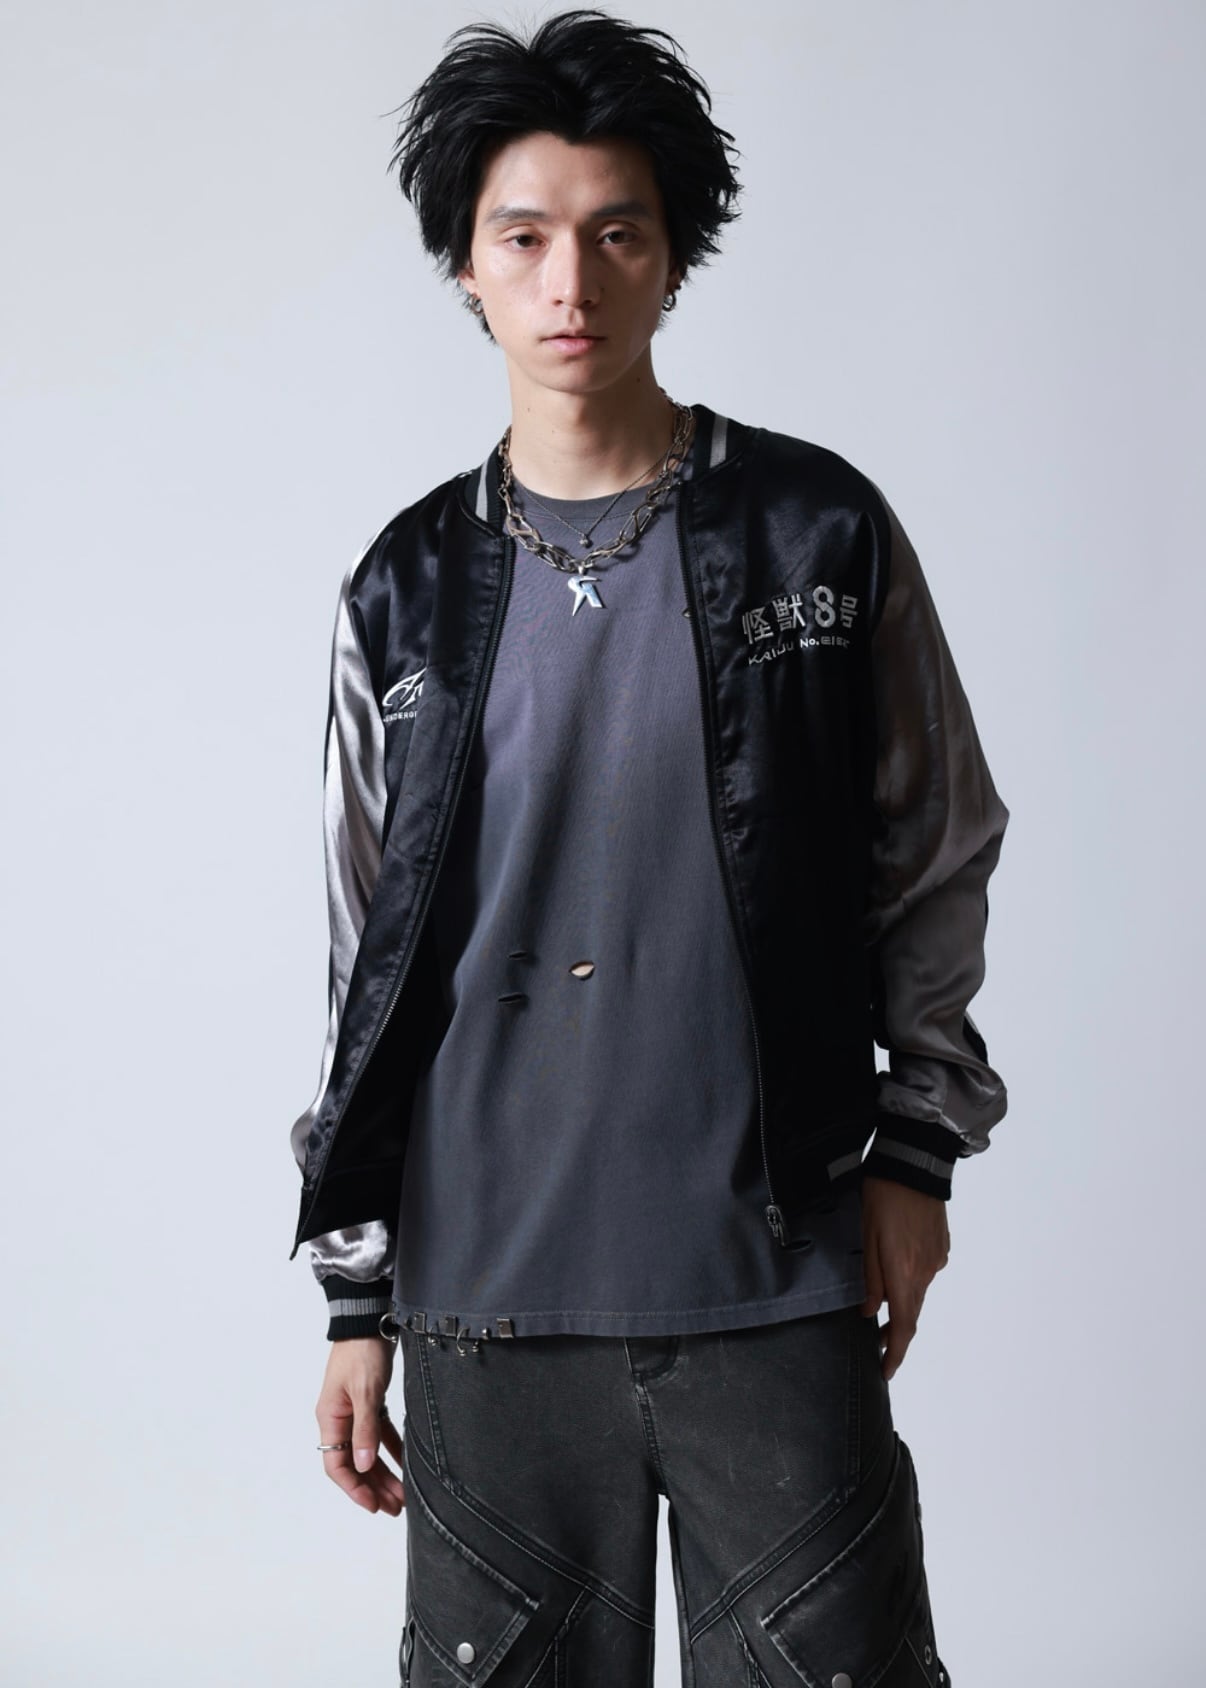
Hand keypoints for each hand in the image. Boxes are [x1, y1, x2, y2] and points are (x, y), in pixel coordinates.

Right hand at [316, 1336, 405, 1514]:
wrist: (367, 1318)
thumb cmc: (362, 1352)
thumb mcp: (365, 1392)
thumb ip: (365, 1429)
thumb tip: (361, 1466)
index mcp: (330, 1418)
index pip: (337, 1465)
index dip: (354, 1489)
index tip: (374, 1505)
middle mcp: (339, 1418)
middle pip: (355, 1463)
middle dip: (374, 1487)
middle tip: (396, 1508)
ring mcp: (354, 1411)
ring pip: (368, 1451)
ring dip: (384, 1473)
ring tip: (404, 1495)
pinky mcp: (369, 1402)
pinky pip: (379, 1433)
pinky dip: (392, 1449)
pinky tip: (407, 1464)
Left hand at [859, 1175, 949, 1381]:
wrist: (915, 1163)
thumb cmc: (882, 1196)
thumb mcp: (866, 1237)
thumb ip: (871, 1279)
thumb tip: (871, 1312)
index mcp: (904, 1272)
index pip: (904, 1326)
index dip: (895, 1353)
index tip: (886, 1370)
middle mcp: (926, 1271)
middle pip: (912, 1311)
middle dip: (896, 1331)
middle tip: (877, 1342)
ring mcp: (937, 1259)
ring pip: (919, 1290)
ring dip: (903, 1301)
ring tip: (883, 1303)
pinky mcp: (942, 1246)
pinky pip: (925, 1271)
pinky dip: (912, 1278)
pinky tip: (898, 1265)